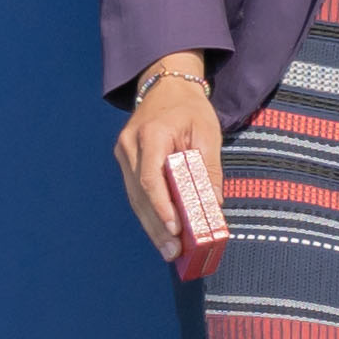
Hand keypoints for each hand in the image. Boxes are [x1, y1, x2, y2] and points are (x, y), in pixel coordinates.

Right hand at [114, 53, 219, 258]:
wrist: (167, 86)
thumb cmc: (190, 108)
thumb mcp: (208, 132)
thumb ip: (209, 168)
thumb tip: (214, 204)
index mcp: (151, 135)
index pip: (152, 178)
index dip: (162, 207)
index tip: (174, 229)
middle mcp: (130, 146)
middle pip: (140, 195)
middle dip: (157, 226)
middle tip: (173, 252)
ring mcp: (124, 154)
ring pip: (136, 198)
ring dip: (152, 226)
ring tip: (169, 250)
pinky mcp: (126, 161)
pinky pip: (137, 192)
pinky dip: (150, 213)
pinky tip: (161, 232)